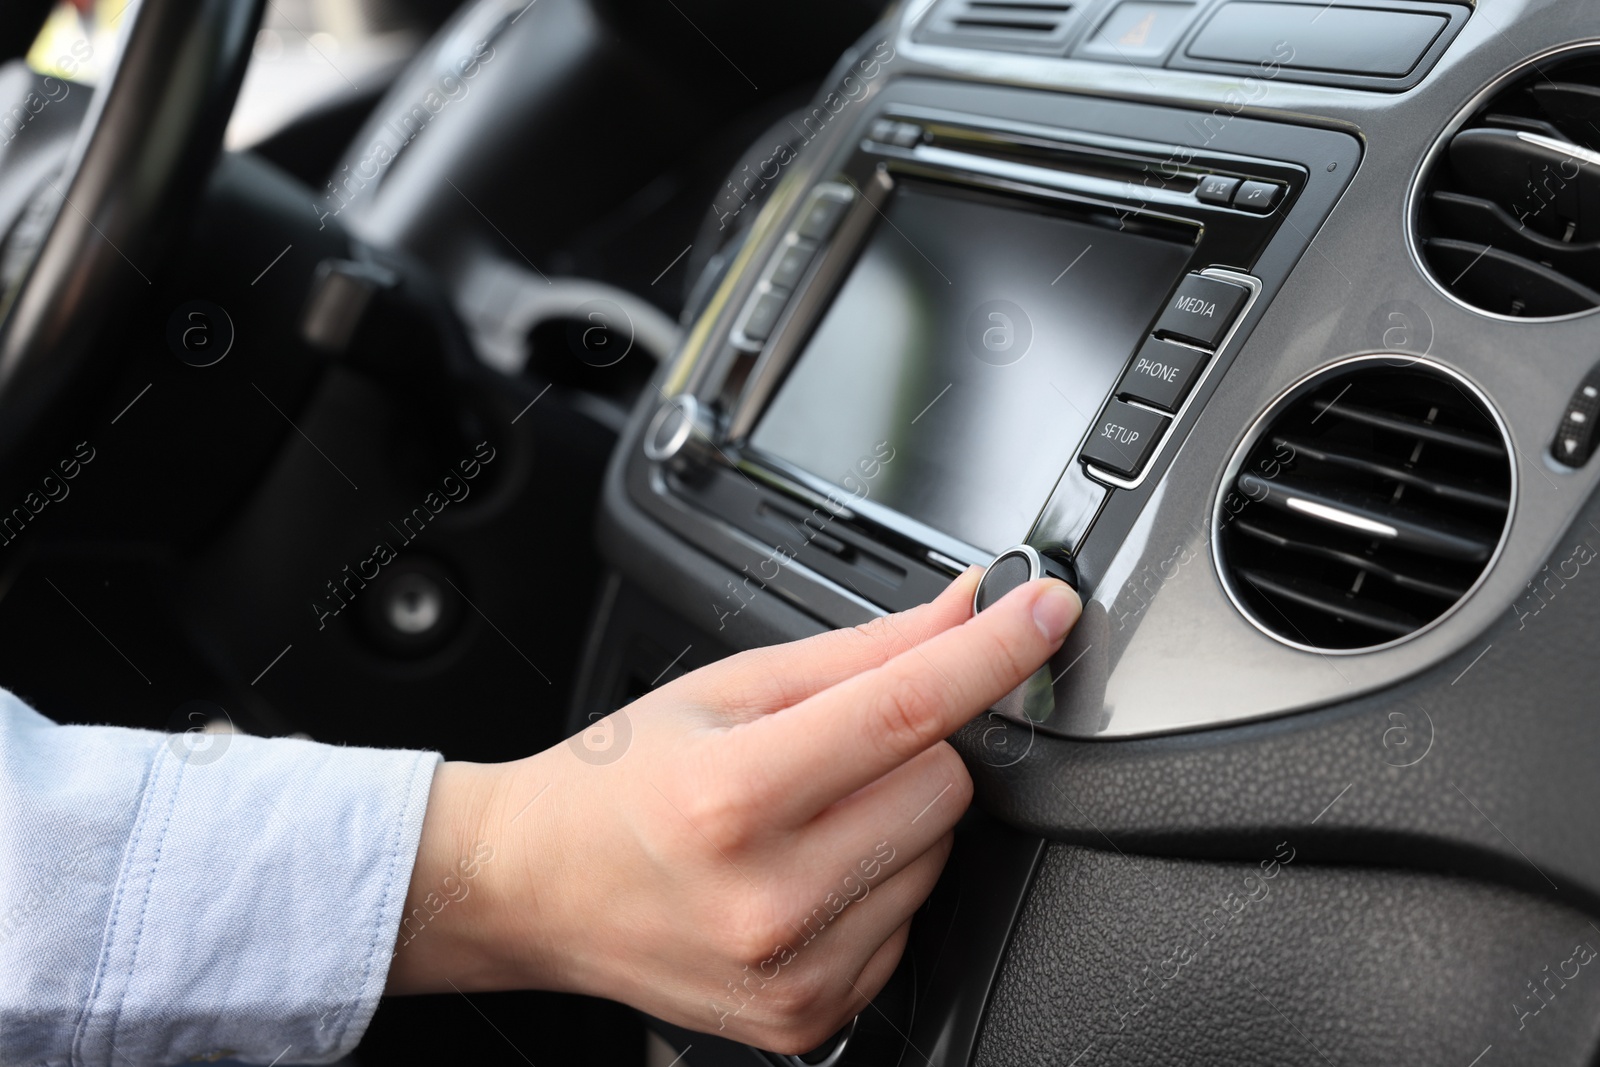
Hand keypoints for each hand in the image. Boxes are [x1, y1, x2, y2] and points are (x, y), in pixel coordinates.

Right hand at [385, 568, 1079, 1053]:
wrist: (537, 890)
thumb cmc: (620, 783)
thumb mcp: (726, 690)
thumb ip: (861, 653)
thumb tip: (964, 611)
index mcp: (734, 796)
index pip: (904, 710)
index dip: (991, 652)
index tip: (1047, 613)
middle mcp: (769, 898)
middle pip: (945, 786)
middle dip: (912, 747)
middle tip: (830, 749)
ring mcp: (796, 971)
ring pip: (940, 853)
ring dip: (898, 818)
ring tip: (805, 816)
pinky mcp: (813, 1015)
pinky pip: (912, 919)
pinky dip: (879, 884)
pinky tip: (807, 872)